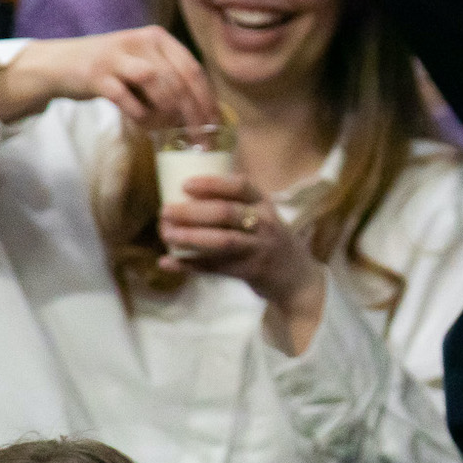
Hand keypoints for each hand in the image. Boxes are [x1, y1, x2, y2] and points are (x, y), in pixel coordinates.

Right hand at [0, 30, 215, 129]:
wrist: (62, 64)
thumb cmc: (111, 71)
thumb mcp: (143, 66)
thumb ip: (169, 81)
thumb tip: (202, 113)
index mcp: (157, 38)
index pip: (193, 68)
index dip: (207, 100)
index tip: (215, 127)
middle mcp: (140, 41)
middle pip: (177, 78)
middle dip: (193, 114)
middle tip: (199, 141)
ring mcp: (117, 56)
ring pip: (155, 83)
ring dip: (167, 113)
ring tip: (171, 132)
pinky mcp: (96, 75)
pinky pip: (126, 98)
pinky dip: (140, 116)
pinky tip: (145, 128)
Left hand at [158, 175, 326, 348]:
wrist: (297, 278)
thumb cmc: (269, 239)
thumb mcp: (261, 215)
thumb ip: (234, 204)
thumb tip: (185, 194)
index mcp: (263, 203)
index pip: (240, 186)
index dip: (212, 184)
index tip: (185, 184)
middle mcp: (263, 223)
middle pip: (225, 213)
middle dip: (192, 212)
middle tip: (165, 211)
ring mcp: (258, 249)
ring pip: (221, 241)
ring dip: (190, 237)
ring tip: (166, 234)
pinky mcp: (250, 272)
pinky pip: (215, 268)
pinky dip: (190, 265)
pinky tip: (168, 262)